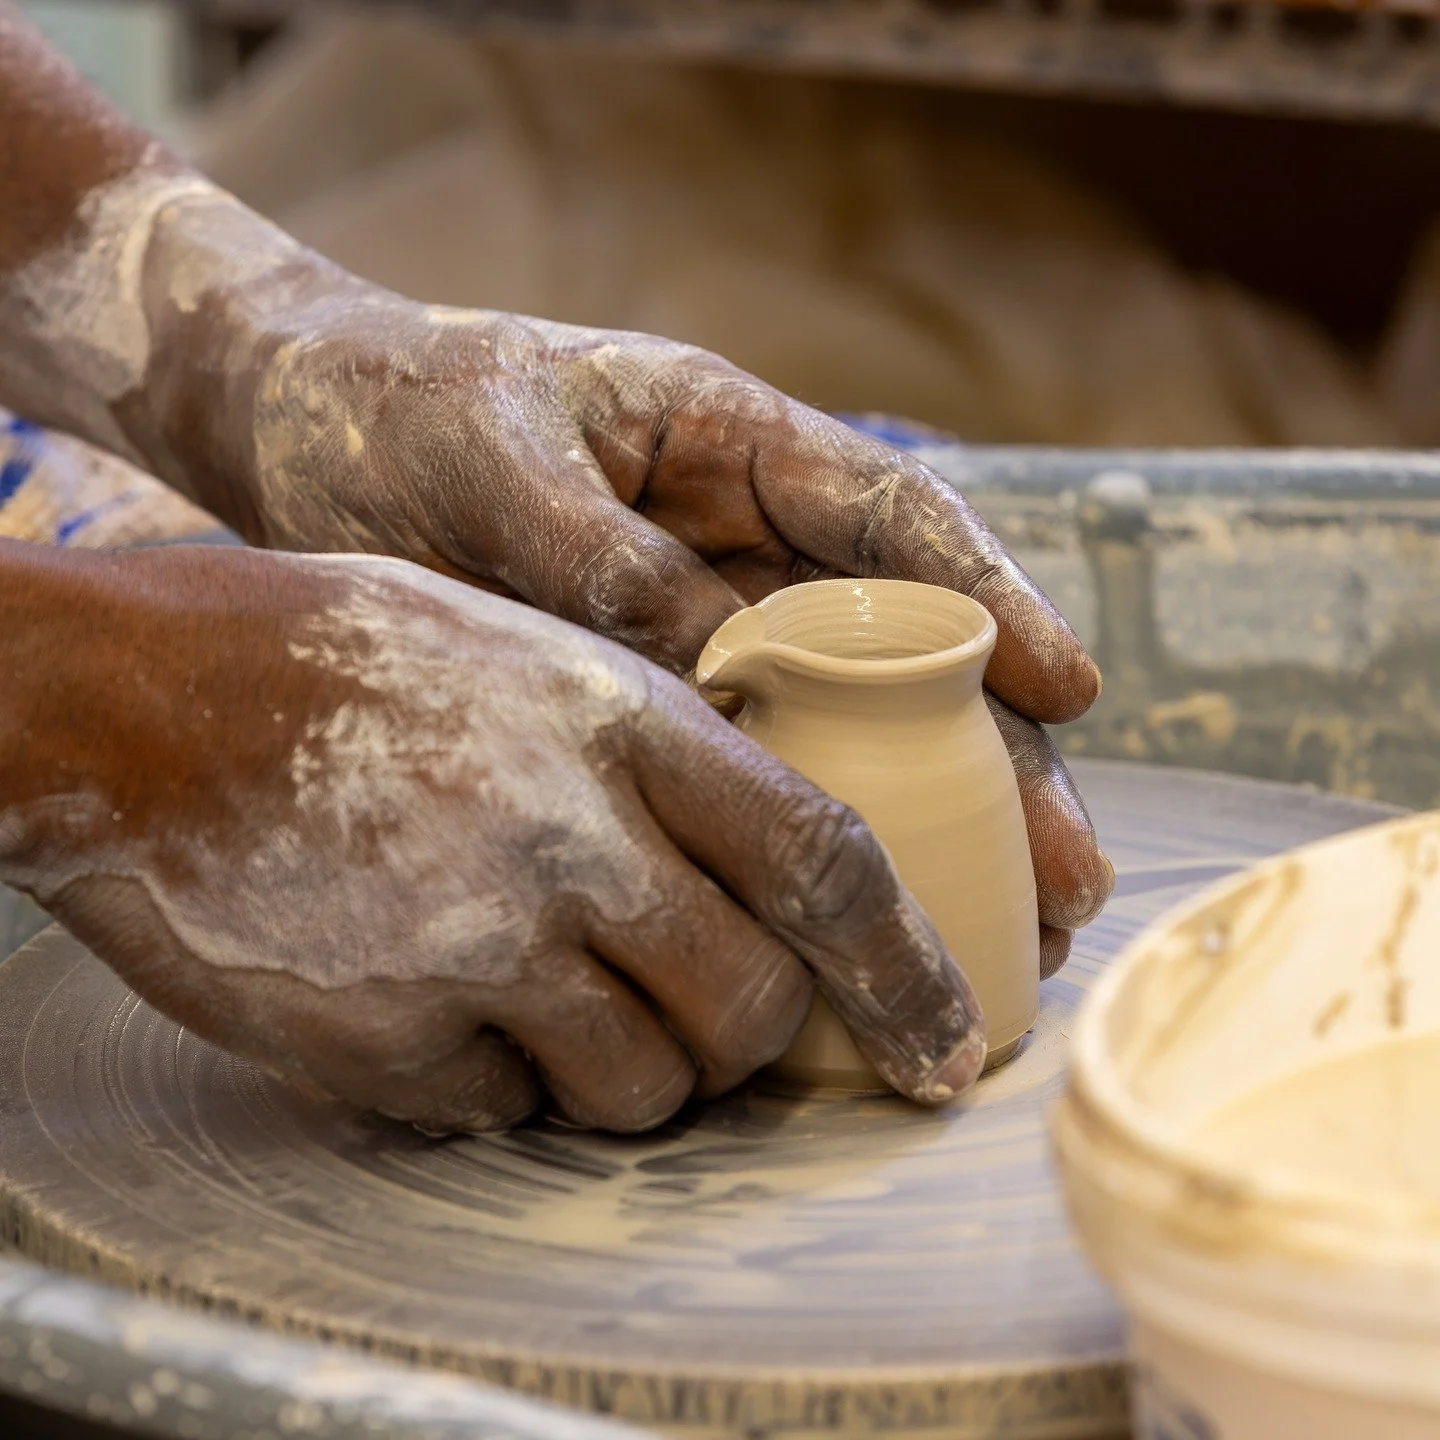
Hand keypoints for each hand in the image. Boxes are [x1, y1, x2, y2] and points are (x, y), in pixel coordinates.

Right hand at [0, 543, 986, 1131]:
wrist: (141, 703)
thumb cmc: (345, 656)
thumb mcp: (529, 644)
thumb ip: (653, 746)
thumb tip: (760, 862)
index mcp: (625, 725)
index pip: (825, 860)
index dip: (906, 965)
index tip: (951, 1041)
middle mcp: (573, 840)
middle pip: (752, 1002)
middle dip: (755, 1034)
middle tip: (716, 1016)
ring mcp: (480, 946)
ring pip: (644, 1084)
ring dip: (636, 1072)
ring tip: (557, 998)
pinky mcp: (391, 1038)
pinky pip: (511, 1109)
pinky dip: (510, 1081)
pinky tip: (444, 994)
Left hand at [138, 231, 1111, 971]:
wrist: (300, 430)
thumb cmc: (400, 410)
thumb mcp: (499, 466)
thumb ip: (608, 561)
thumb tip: (725, 674)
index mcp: (728, 442)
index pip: (890, 517)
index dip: (992, 598)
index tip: (1071, 687)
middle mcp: (742, 538)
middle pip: (903, 649)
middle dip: (999, 758)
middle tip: (1068, 876)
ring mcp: (705, 620)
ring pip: (849, 722)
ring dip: (931, 823)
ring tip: (1007, 933)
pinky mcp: (652, 690)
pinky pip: (751, 764)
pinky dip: (804, 838)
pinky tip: (845, 923)